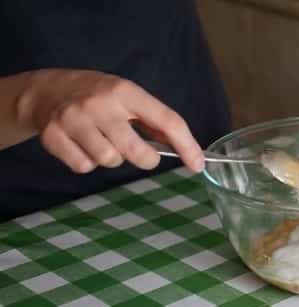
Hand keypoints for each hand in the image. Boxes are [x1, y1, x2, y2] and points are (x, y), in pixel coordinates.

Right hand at [16, 69, 202, 172]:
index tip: (197, 165)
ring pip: (110, 161)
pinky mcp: (53, 136)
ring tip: (102, 141)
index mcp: (126, 91)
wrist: (44, 91)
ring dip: (111, 158)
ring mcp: (74, 120)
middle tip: (139, 153)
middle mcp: (100, 104)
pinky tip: (82, 145)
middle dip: (145, 159)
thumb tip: (187, 150)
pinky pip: (84, 166)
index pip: (167, 121)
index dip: (187, 146)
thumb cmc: (97, 96)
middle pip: (137, 152)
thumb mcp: (127, 97)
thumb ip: (155, 121)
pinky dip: (86, 162)